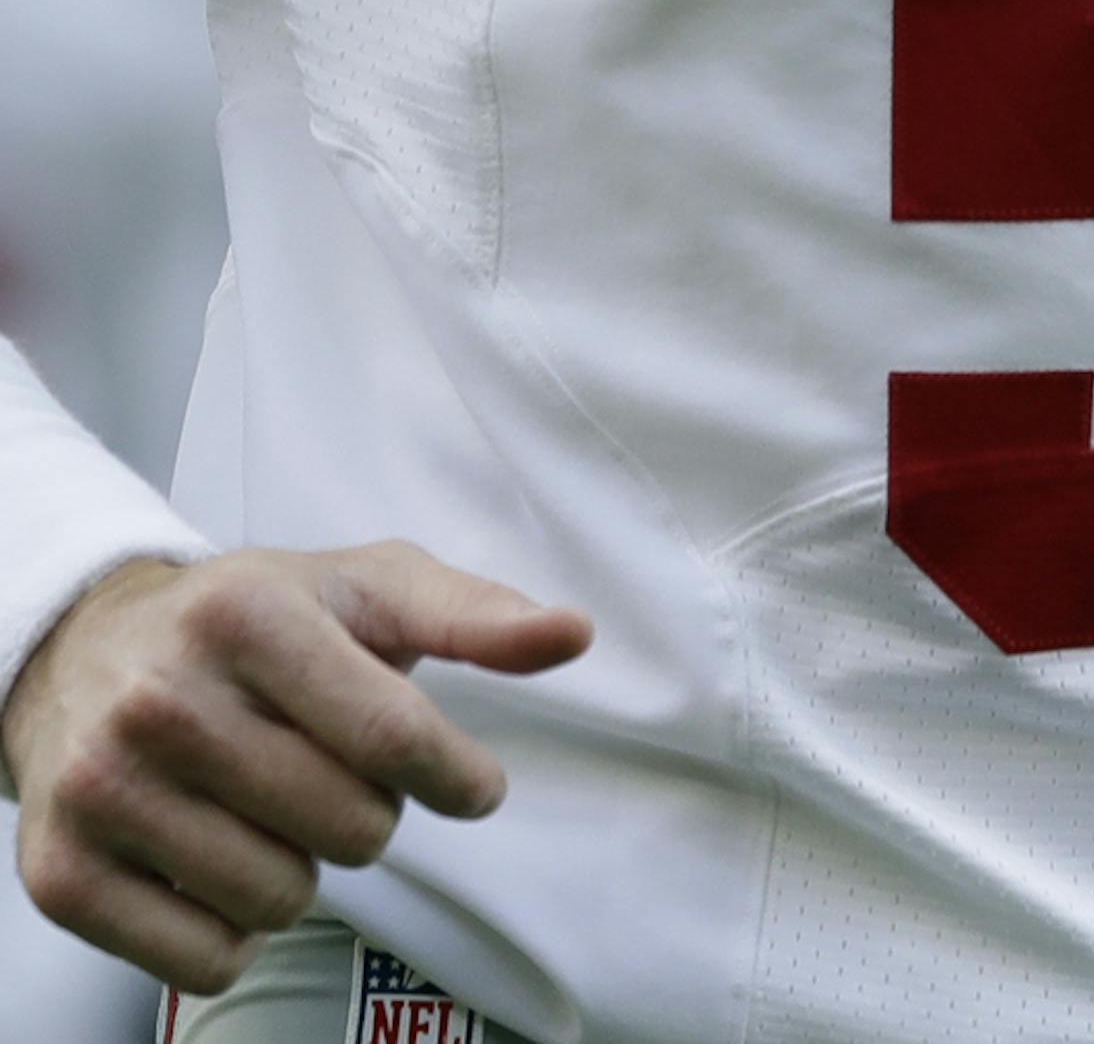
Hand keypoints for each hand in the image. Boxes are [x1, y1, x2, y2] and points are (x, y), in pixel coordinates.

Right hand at [3, 540, 591, 999]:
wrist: (84, 654)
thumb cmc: (249, 621)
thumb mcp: (363, 588)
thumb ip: (474, 614)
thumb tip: (574, 633)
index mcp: (245, 612)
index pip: (394, 738)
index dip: (456, 777)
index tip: (471, 785)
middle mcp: (162, 698)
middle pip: (349, 829)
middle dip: (366, 813)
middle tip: (327, 772)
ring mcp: (101, 788)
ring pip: (282, 900)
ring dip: (299, 868)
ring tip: (265, 806)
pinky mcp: (61, 875)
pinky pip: (205, 962)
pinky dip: (231, 932)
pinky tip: (214, 860)